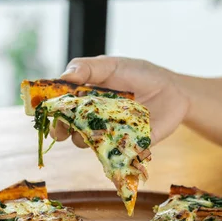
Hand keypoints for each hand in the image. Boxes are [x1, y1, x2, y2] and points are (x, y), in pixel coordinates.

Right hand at [51, 55, 189, 147]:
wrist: (174, 90)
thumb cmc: (140, 74)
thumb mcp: (113, 65)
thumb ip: (89, 69)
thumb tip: (65, 76)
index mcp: (86, 98)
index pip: (62, 108)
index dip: (53, 112)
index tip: (48, 113)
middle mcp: (95, 119)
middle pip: (71, 130)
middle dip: (63, 130)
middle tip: (61, 132)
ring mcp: (112, 134)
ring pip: (91, 144)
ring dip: (87, 140)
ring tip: (92, 131)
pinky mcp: (130, 146)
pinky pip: (118, 154)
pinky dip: (115, 153)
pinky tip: (117, 145)